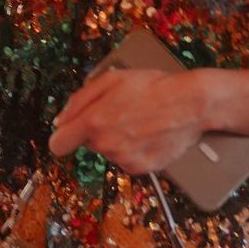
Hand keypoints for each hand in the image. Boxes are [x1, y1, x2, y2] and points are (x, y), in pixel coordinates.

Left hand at [48, 68, 208, 173]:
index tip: (71, 132)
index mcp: (93, 122)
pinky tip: (147, 134)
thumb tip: (60, 121)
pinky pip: (127, 161)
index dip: (64, 136)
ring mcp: (123, 159)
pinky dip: (133, 150)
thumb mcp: (110, 79)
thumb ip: (78, 100)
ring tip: (138, 120)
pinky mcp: (141, 168)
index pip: (59, 144)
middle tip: (119, 112)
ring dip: (117, 139)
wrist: (190, 104)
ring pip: (109, 152)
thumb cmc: (152, 86)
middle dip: (97, 130)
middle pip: (88, 144)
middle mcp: (106, 145)